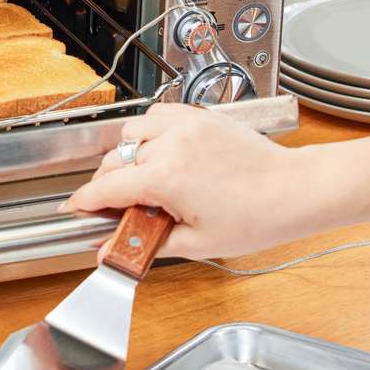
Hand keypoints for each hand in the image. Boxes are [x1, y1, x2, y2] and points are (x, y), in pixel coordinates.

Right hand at [60, 103, 336, 258]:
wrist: (295, 189)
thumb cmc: (257, 216)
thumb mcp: (197, 243)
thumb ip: (145, 245)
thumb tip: (111, 252)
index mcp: (165, 177)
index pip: (105, 188)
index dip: (83, 202)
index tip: (73, 209)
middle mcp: (170, 144)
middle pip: (113, 161)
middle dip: (107, 185)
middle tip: (118, 208)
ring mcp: (184, 125)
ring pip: (129, 134)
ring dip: (126, 156)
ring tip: (141, 180)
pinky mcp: (198, 116)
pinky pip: (155, 116)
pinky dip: (148, 133)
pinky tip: (159, 153)